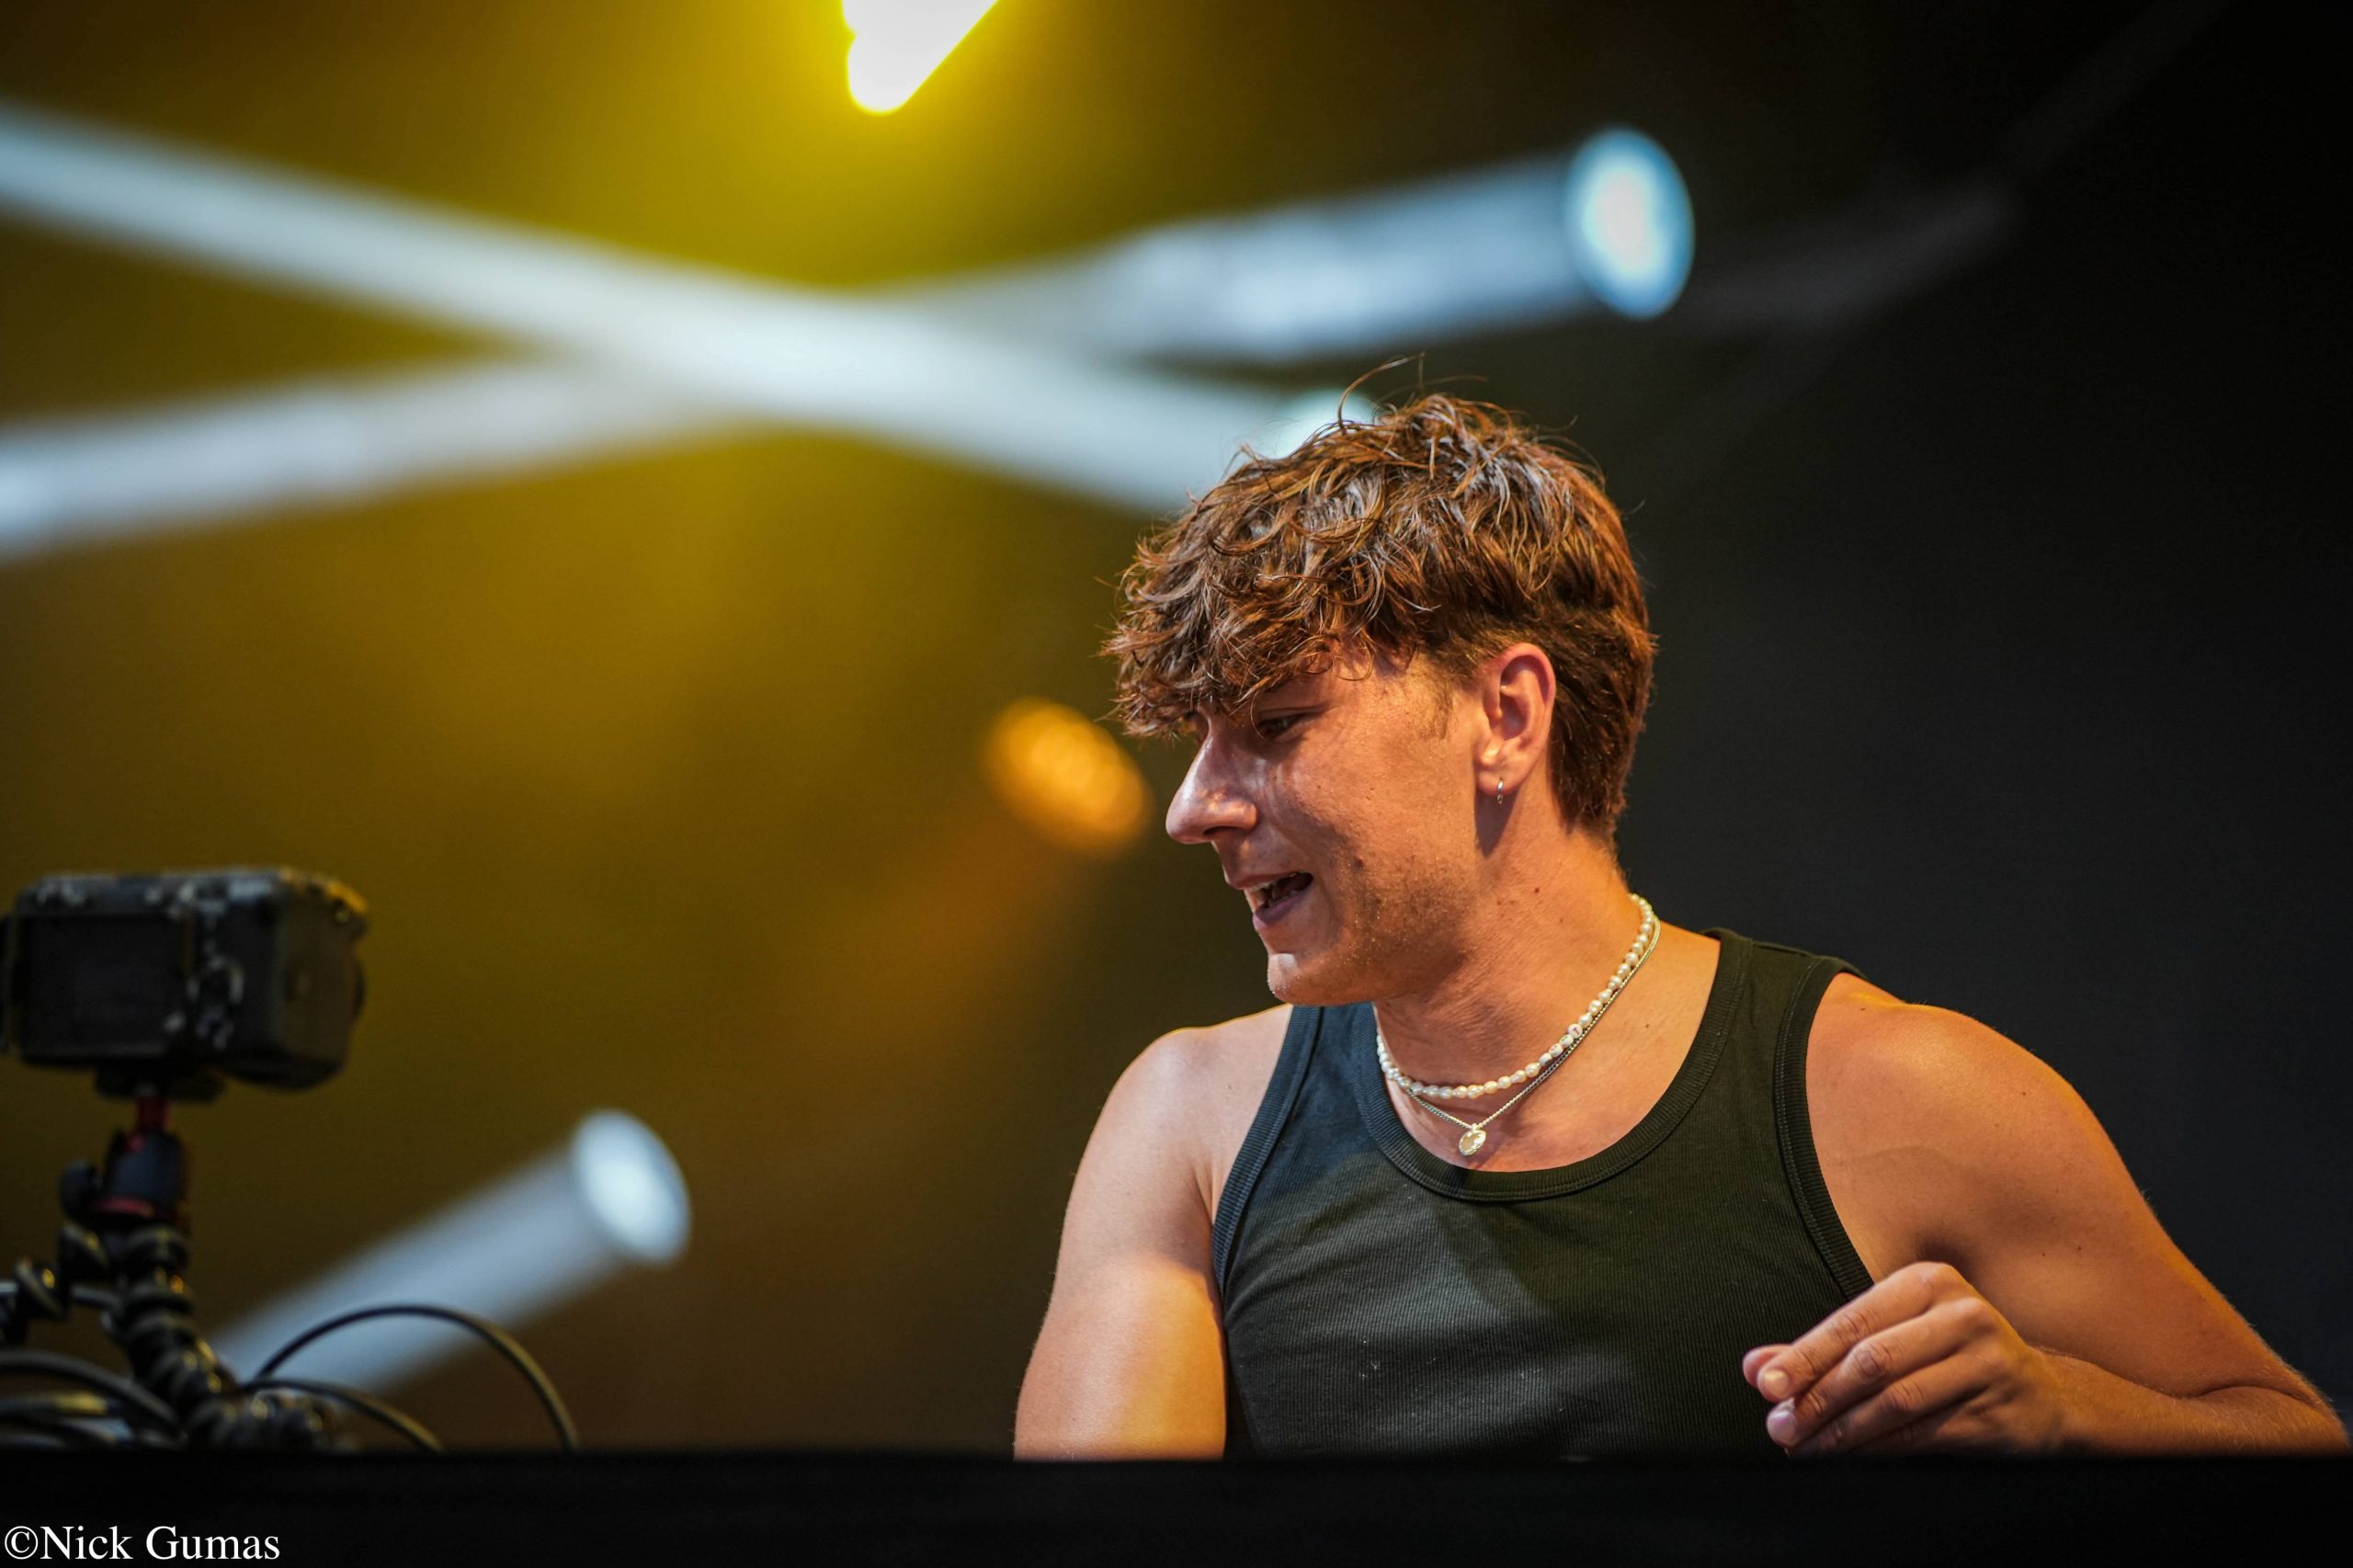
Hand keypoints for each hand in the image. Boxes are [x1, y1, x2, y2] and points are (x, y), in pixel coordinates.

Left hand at [1743, 1261, 2069, 1455]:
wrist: (2043, 1397)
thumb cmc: (1947, 1358)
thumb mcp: (1890, 1337)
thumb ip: (1822, 1351)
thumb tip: (1756, 1368)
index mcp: (1928, 1282)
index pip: (1852, 1323)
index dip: (1804, 1357)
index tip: (1767, 1388)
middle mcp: (1962, 1315)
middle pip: (1872, 1362)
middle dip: (1818, 1400)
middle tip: (1781, 1429)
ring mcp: (1988, 1363)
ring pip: (1896, 1402)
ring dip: (1841, 1431)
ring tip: (1805, 1448)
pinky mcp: (1999, 1411)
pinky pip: (1923, 1435)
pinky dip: (1877, 1450)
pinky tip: (1846, 1458)